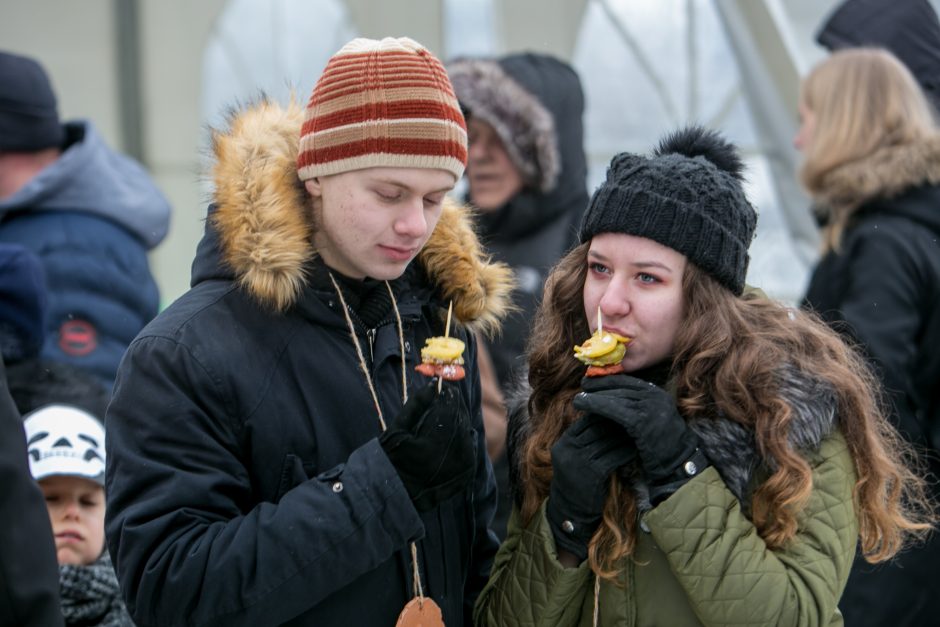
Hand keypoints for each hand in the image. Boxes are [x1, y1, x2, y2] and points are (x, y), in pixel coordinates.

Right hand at [379, 380, 475, 510]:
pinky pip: (468, 447)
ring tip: (438, 428)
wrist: (396, 495)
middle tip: (440, 405)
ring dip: (456, 424)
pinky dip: (460, 441)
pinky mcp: (467, 473)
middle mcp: (456, 452)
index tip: (440, 390)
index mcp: (438, 438)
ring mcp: (464, 464)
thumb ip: (417, 404)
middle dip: (451, 409)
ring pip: (466, 431)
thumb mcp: (398, 428)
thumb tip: (433, 384)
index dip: (446, 394)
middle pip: (460, 417)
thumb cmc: (392, 459)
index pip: (450, 404)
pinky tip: (445, 442)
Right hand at [546, 413, 635, 560]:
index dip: (604, 414)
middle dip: (616, 422)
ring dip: (624, 436)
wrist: (570, 512)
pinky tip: (635, 450)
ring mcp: (578, 462)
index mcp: (563, 442)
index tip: (621, 410)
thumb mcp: (573, 458)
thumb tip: (607, 418)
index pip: (585, 420)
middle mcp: (568, 449)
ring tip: (638, 431)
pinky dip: (625, 452)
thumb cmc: (577, 481)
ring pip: (606, 441)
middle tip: (634, 416)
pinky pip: (612, 458)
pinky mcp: (591, 474)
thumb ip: (584, 440)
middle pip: (596, 428)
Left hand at [573, 375, 708, 504]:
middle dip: (600, 385)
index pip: (629, 381)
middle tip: (583, 383)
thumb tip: (611, 395)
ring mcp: (649, 407)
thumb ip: (637, 406)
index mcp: (657, 393)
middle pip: (621, 386)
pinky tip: (584, 404)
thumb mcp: (652, 418)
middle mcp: (654, 396)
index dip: (609, 379)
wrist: (677, 464)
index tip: (593, 379)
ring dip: (594, 395)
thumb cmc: (661, 445)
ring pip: (615, 397)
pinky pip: (614, 409)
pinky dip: (596, 405)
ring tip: (578, 397)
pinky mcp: (641, 421)